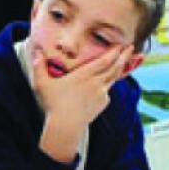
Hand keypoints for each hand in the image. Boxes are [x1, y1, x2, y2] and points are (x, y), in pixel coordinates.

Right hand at [34, 45, 130, 163]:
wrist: (66, 125)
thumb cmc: (53, 104)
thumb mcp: (42, 83)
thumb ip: (39, 66)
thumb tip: (36, 52)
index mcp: (84, 75)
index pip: (104, 60)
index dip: (114, 51)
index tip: (121, 44)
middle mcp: (96, 83)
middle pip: (115, 67)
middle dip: (124, 56)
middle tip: (132, 47)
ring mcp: (101, 94)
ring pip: (113, 78)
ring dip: (120, 69)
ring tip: (124, 62)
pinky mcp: (102, 104)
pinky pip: (107, 92)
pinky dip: (107, 86)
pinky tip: (103, 86)